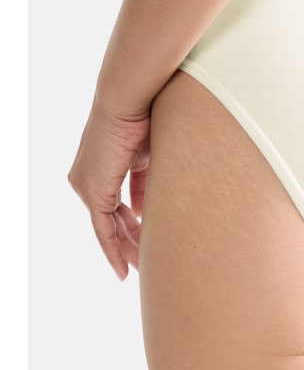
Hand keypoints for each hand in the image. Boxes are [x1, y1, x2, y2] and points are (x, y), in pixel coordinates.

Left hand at [67, 100, 150, 279]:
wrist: (129, 101)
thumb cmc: (147, 116)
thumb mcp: (151, 154)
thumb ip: (148, 182)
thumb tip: (146, 210)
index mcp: (104, 166)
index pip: (117, 203)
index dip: (133, 223)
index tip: (148, 239)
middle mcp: (87, 178)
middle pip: (112, 219)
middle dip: (130, 242)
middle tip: (146, 263)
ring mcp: (86, 186)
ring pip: (107, 228)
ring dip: (126, 249)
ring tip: (143, 268)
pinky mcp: (92, 192)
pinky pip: (103, 230)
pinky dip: (114, 250)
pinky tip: (125, 269)